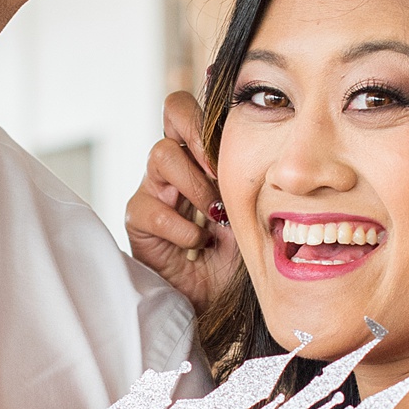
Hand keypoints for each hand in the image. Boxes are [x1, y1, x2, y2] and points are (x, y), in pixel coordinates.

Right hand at [124, 92, 240, 314]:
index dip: (208, 118)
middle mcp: (174, 164)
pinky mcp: (138, 220)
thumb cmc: (237, 254)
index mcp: (200, 154)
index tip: (234, 151)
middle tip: (221, 172)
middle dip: (201, 138)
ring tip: (215, 217)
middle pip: (174, 109)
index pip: (193, 108)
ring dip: (196, 187)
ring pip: (162, 155)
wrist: (217, 300)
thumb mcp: (252, 211)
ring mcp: (152, 188)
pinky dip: (184, 231)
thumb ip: (250, 180)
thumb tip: (270, 150)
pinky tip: (198, 246)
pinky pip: (154, 210)